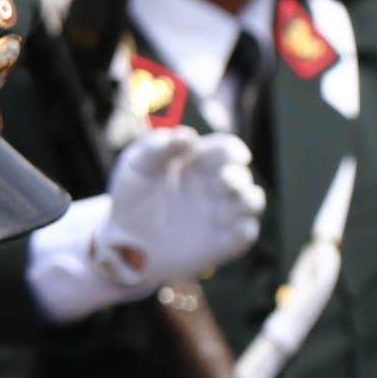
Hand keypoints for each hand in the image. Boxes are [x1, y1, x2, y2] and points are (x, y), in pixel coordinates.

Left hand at [26, 129, 264, 323]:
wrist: (123, 238)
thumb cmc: (131, 195)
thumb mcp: (138, 164)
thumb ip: (159, 146)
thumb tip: (189, 135)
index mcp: (200, 162)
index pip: (228, 150)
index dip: (234, 151)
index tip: (235, 155)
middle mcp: (215, 186)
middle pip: (243, 176)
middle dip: (238, 178)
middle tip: (224, 181)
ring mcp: (221, 213)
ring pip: (253, 202)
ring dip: (248, 201)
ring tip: (228, 206)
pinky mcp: (222, 242)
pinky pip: (246, 234)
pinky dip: (244, 231)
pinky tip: (232, 231)